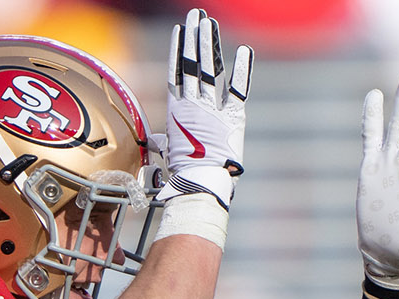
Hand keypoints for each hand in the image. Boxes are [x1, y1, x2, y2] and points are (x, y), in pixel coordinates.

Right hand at [158, 8, 252, 210]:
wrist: (200, 182)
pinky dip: (242, 70)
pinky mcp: (232, 117)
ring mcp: (212, 108)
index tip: (182, 30)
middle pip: (194, 63)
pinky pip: (238, 89)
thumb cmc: (183, 171)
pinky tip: (244, 50)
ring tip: (209, 21)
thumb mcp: (170, 151)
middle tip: (197, 15)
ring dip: (210, 43)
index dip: (180, 48)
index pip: (178, 70)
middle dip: (195, 37)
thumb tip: (155, 142)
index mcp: (178, 108)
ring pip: (210, 69)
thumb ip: (164, 140)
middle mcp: (193, 103)